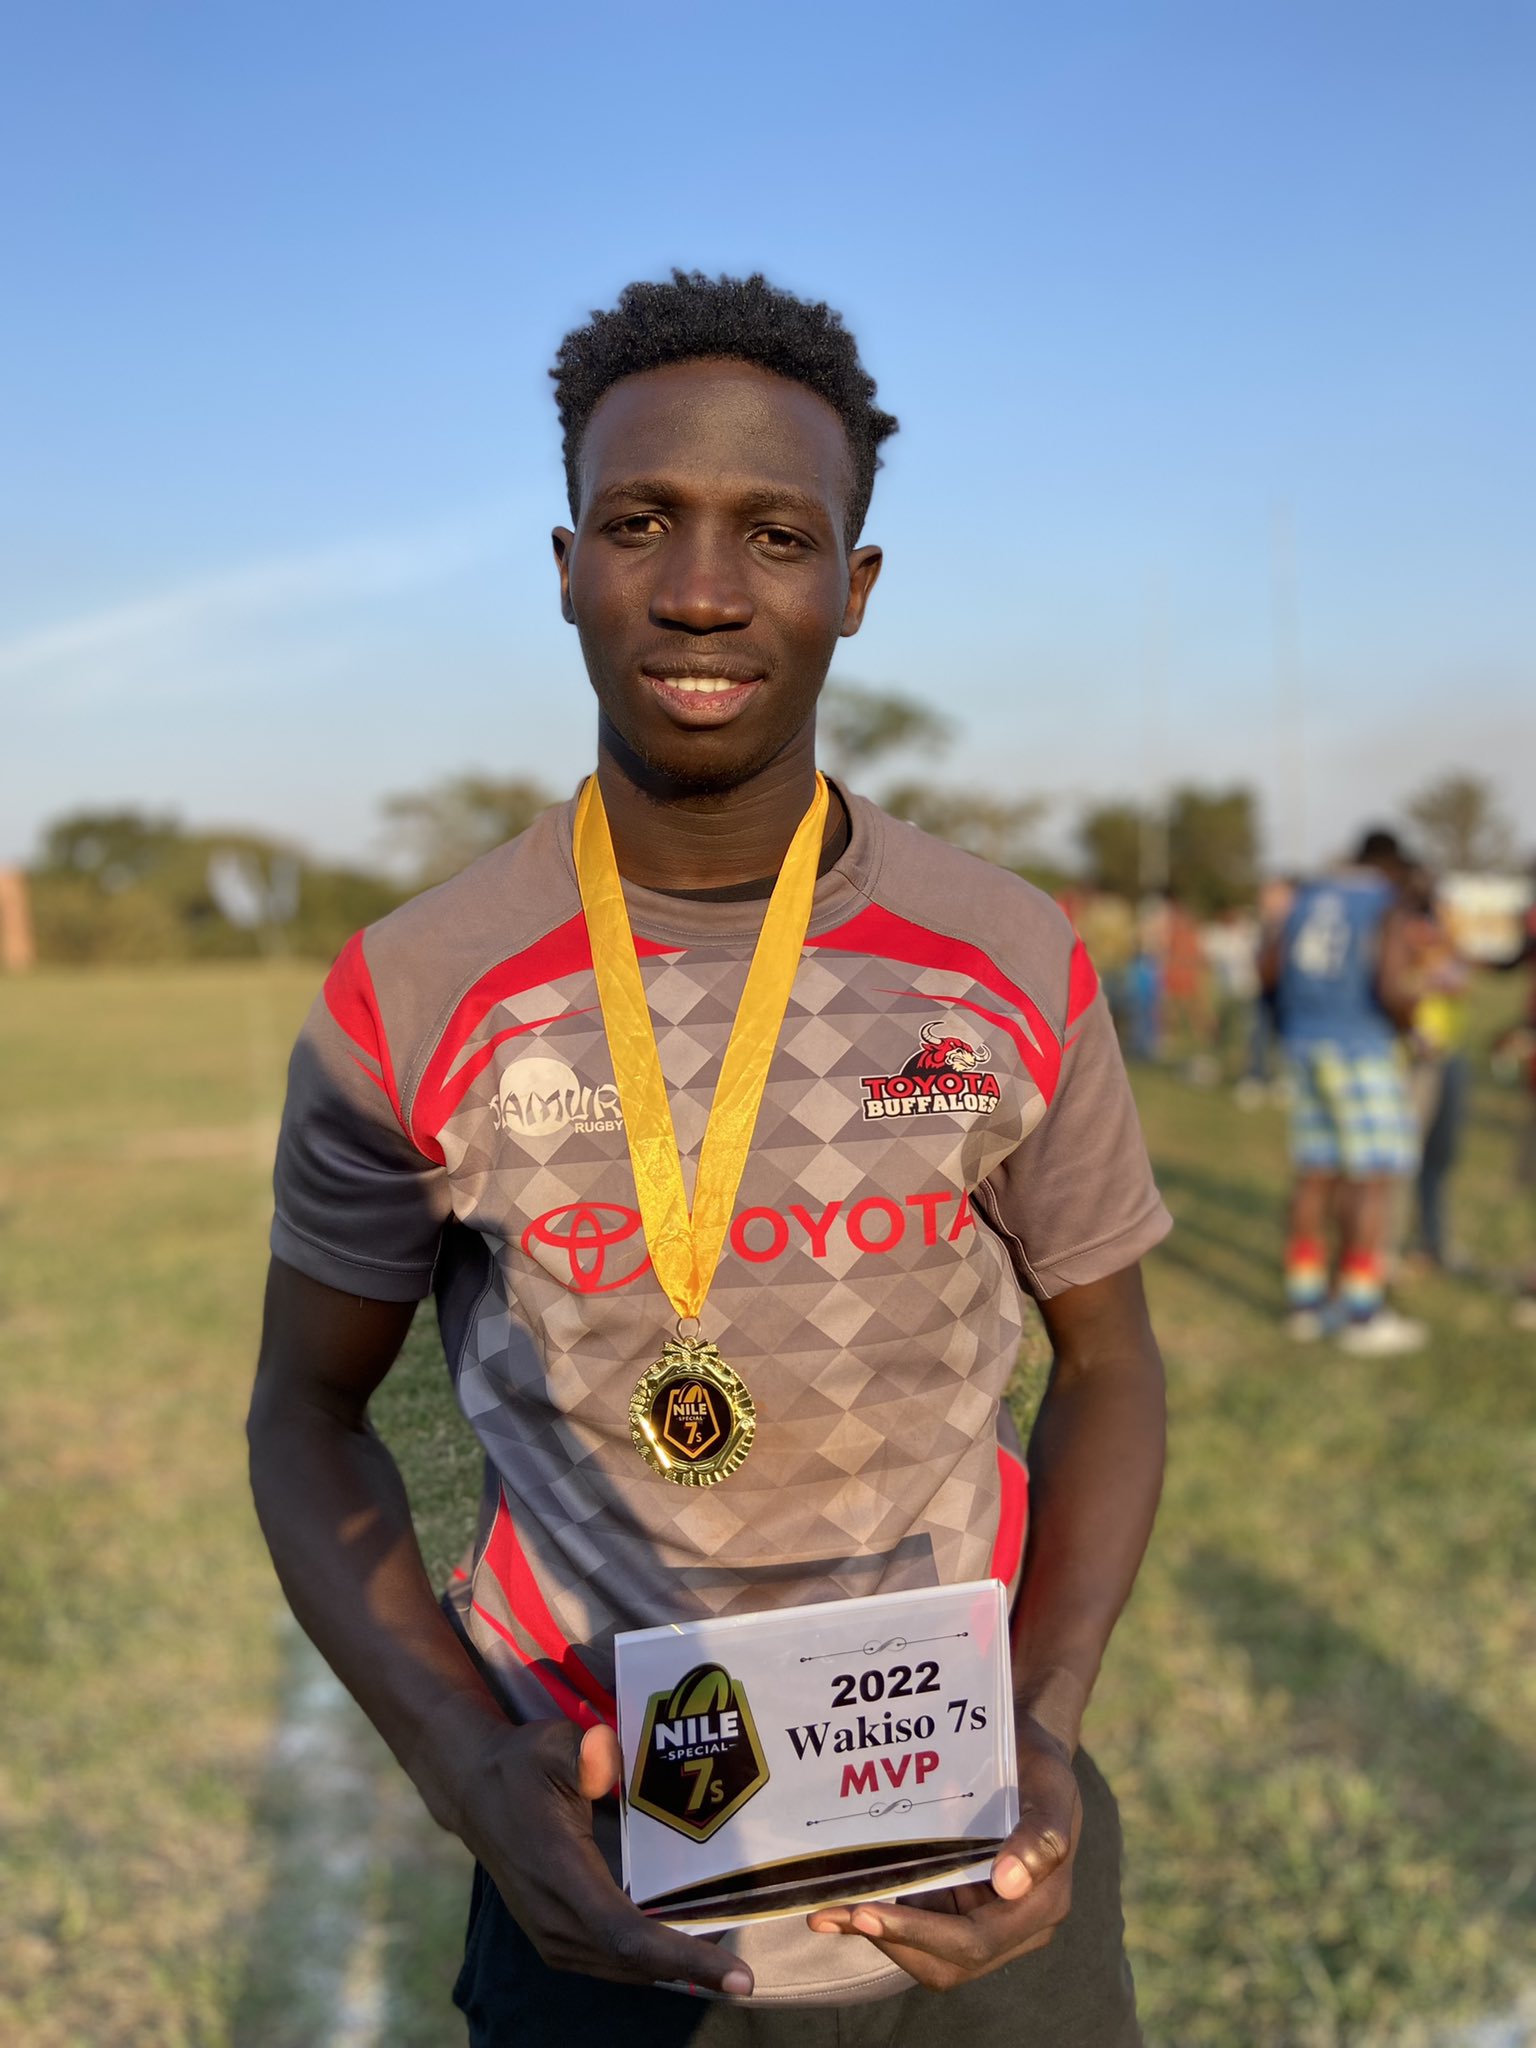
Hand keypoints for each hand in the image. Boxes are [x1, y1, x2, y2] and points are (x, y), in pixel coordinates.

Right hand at [458, 1717, 752, 1995]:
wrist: (474, 1791)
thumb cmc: (522, 1765)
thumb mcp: (554, 1744)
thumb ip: (586, 1754)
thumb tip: (612, 1763)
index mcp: (560, 1872)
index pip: (625, 1934)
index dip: (681, 1957)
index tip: (733, 1975)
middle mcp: (554, 1916)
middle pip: (632, 1962)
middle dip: (689, 1969)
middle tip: (742, 1975)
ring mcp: (550, 1934)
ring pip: (622, 1968)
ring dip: (670, 1968)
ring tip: (720, 1964)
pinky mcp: (552, 1938)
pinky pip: (608, 1961)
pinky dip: (646, 1962)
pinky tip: (679, 1948)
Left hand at [805, 1711, 1081, 1990]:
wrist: (1027, 1750)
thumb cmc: (1038, 1766)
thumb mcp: (1050, 1786)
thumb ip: (1041, 1835)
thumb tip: (1009, 1884)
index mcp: (1040, 1905)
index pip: (974, 1941)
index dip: (919, 1933)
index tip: (866, 1912)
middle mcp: (1012, 1925)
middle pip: (946, 1962)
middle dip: (889, 1940)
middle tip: (832, 1914)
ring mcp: (983, 1919)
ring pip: (927, 1953)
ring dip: (878, 1936)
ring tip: (825, 1914)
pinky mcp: (958, 1906)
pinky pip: (919, 1927)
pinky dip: (883, 1920)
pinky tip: (839, 1904)